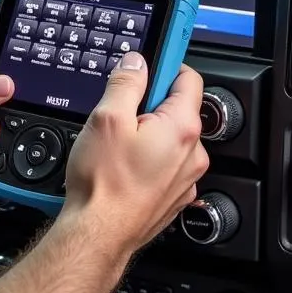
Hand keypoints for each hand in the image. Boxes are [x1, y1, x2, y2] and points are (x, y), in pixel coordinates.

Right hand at [63, 51, 208, 254]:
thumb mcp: (107, 118)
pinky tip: (122, 166)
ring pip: (168, 138)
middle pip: (176, 109)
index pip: (188, 77)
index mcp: (182, 127)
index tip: (154, 58)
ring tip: (116, 145)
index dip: (165, 64)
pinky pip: (164, 164)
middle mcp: (193, 153)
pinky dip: (147, 159)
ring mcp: (185, 177)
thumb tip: (136, 63)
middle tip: (119, 112)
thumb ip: (126, 83)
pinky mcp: (173, 196)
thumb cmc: (104, 184)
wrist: (99, 234)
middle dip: (148, 104)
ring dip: (147, 134)